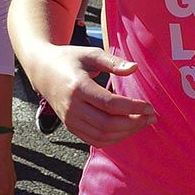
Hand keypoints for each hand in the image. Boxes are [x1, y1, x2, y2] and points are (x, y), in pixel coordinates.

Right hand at [34, 45, 156, 147]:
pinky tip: (127, 129)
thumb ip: (113, 62)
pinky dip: (113, 138)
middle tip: (151, 116)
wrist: (43, 71)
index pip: (110, 104)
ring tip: (143, 122)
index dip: (132, 108)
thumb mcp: (90, 54)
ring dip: (126, 133)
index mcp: (78, 87)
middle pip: (107, 124)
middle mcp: (72, 107)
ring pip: (102, 136)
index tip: (149, 107)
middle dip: (133, 123)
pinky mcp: (70, 127)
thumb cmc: (70, 59)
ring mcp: (70, 120)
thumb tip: (134, 68)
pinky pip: (94, 140)